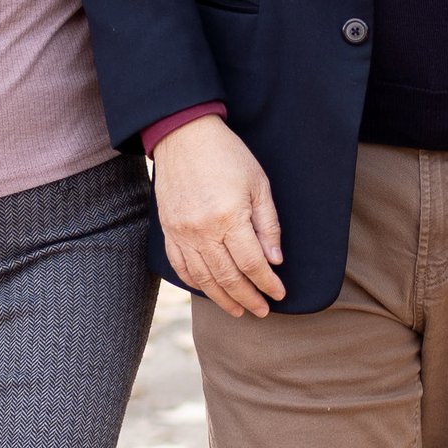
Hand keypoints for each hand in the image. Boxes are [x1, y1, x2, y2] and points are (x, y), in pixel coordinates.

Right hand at [153, 116, 284, 318]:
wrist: (183, 136)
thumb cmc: (227, 156)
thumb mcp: (259, 184)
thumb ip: (268, 225)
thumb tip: (275, 260)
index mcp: (229, 217)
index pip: (252, 264)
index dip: (267, 283)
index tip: (279, 293)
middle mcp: (203, 231)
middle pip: (228, 278)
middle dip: (248, 298)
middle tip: (262, 310)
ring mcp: (182, 233)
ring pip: (203, 279)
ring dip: (222, 298)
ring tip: (238, 310)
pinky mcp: (168, 231)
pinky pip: (180, 266)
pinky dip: (195, 283)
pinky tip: (209, 290)